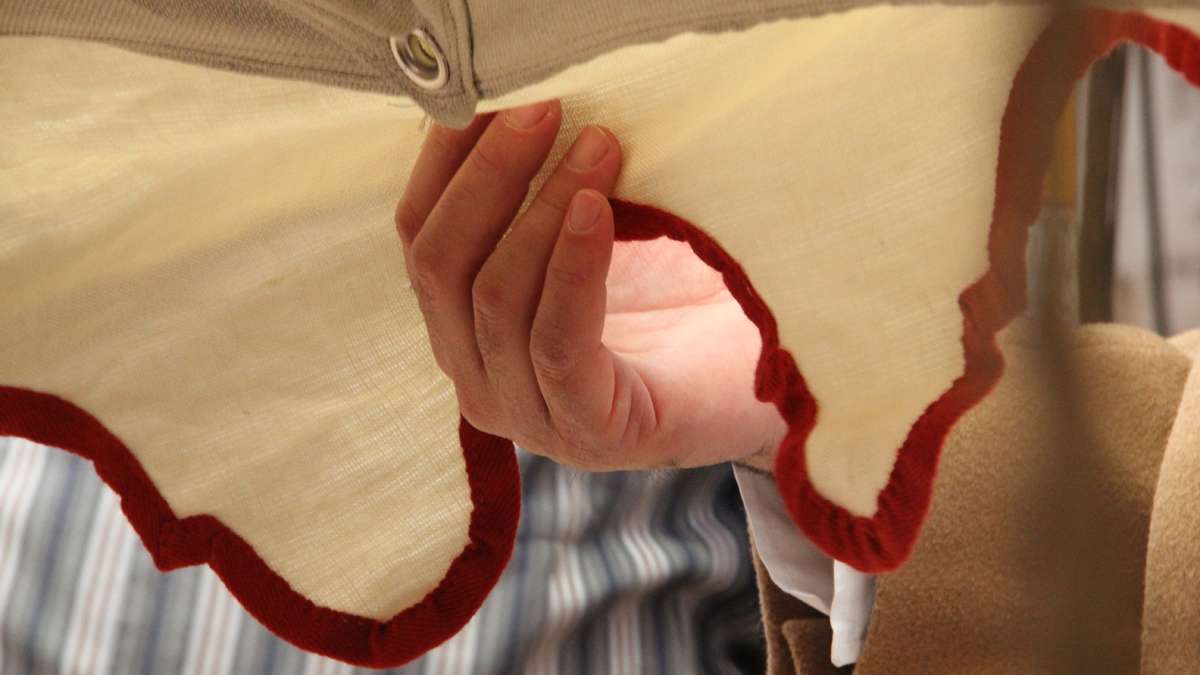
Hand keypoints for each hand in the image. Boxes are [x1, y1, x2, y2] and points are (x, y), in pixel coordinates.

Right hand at [395, 99, 786, 470]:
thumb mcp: (589, 242)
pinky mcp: (588, 430)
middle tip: (543, 108)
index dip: (442, 163)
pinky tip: (597, 210)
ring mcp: (527, 414)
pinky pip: (557, 342)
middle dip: (487, 176)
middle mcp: (479, 379)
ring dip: (542, 208)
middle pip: (441, 268)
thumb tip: (522, 102)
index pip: (420, 240)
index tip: (487, 94)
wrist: (754, 392)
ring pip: (496, 299)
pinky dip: (571, 268)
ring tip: (597, 146)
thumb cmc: (673, 307)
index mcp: (464, 332)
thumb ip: (543, 198)